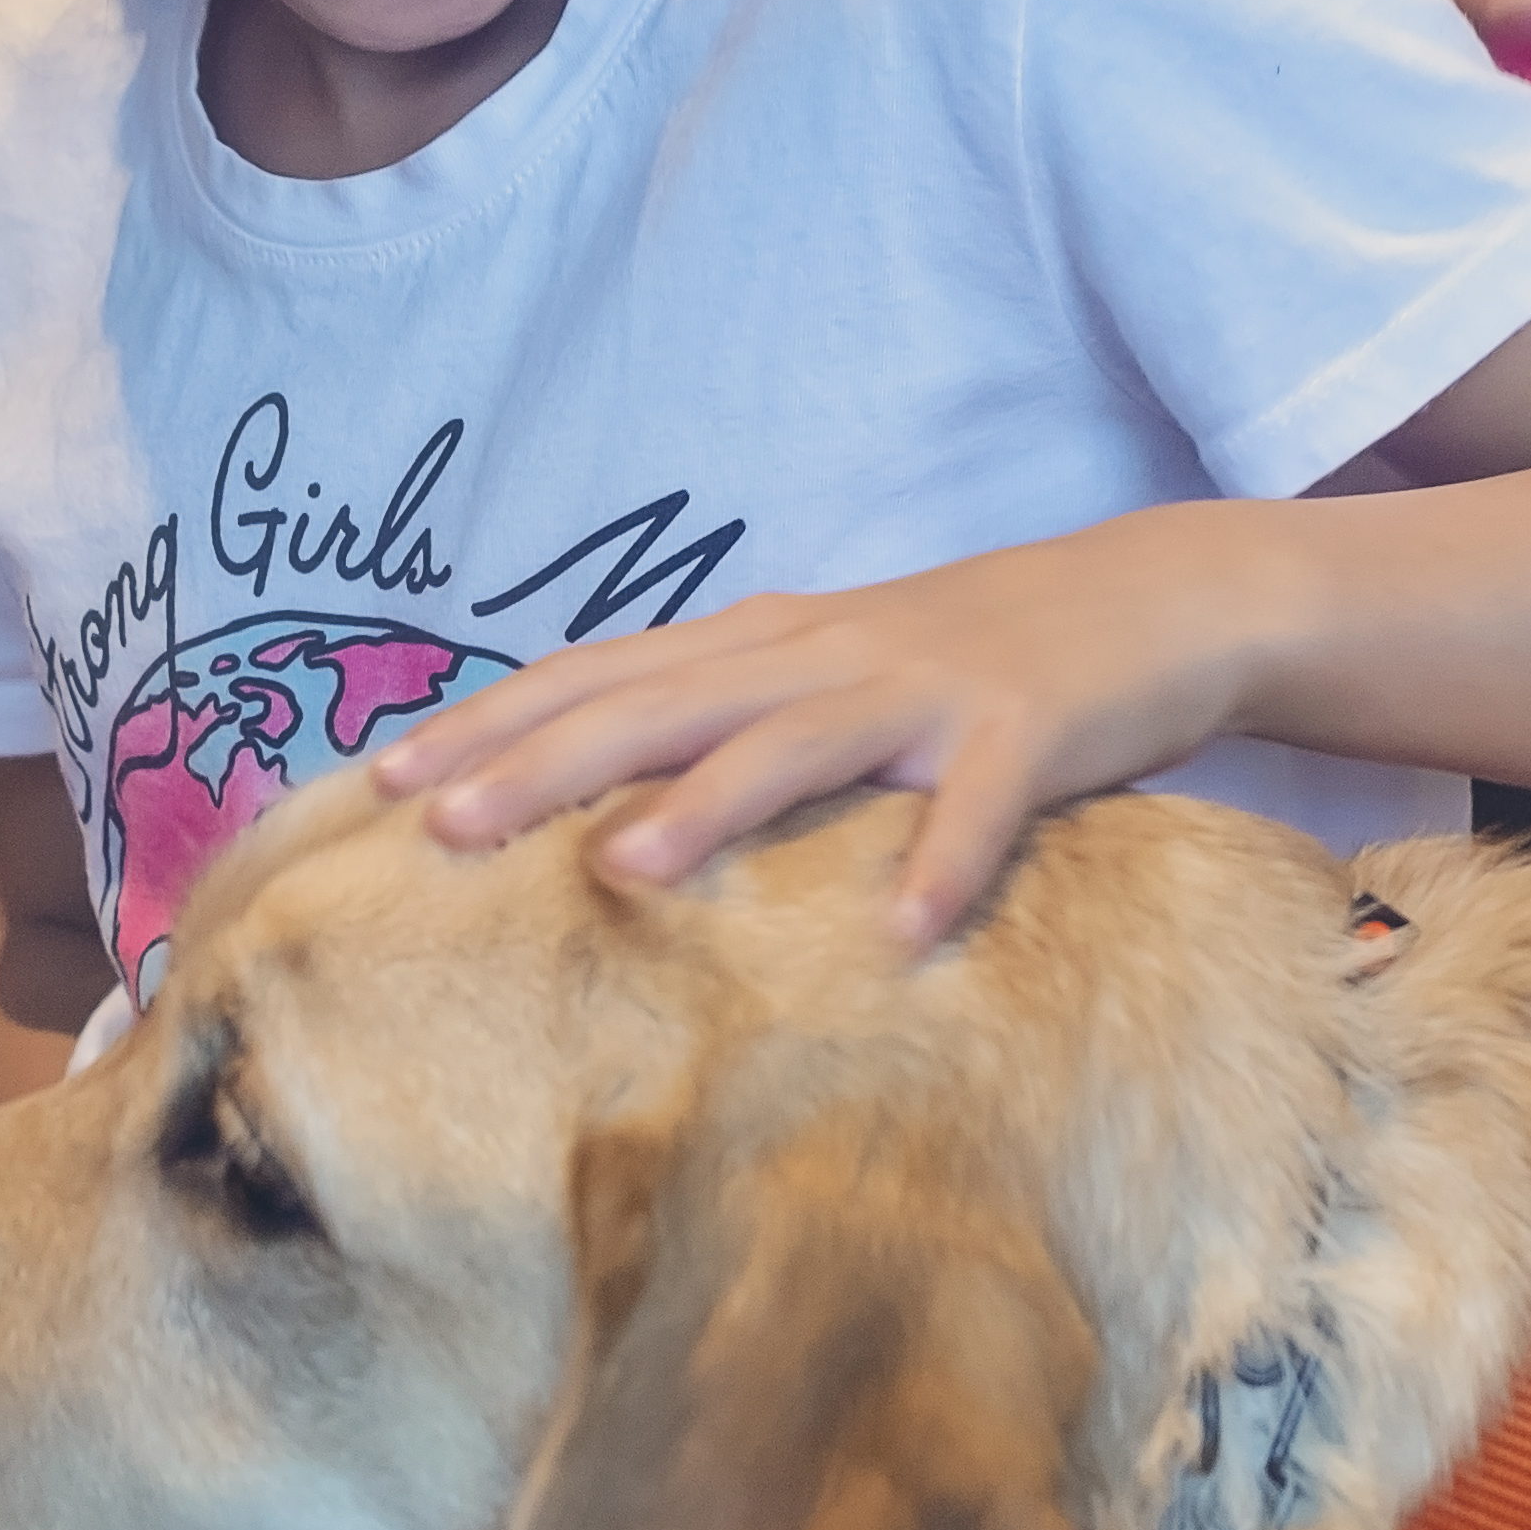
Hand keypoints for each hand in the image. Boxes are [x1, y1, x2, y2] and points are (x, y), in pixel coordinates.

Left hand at [363, 513, 1253, 946]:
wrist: (1147, 596)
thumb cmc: (969, 653)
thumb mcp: (827, 668)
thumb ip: (726, 715)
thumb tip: (600, 803)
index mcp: (763, 642)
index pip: (601, 675)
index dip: (493, 723)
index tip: (383, 778)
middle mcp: (823, 653)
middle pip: (662, 705)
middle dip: (543, 763)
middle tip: (437, 826)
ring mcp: (925, 690)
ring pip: (798, 743)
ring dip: (710, 805)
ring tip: (623, 870)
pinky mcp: (1028, 733)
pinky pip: (982, 808)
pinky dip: (943, 863)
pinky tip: (903, 933)